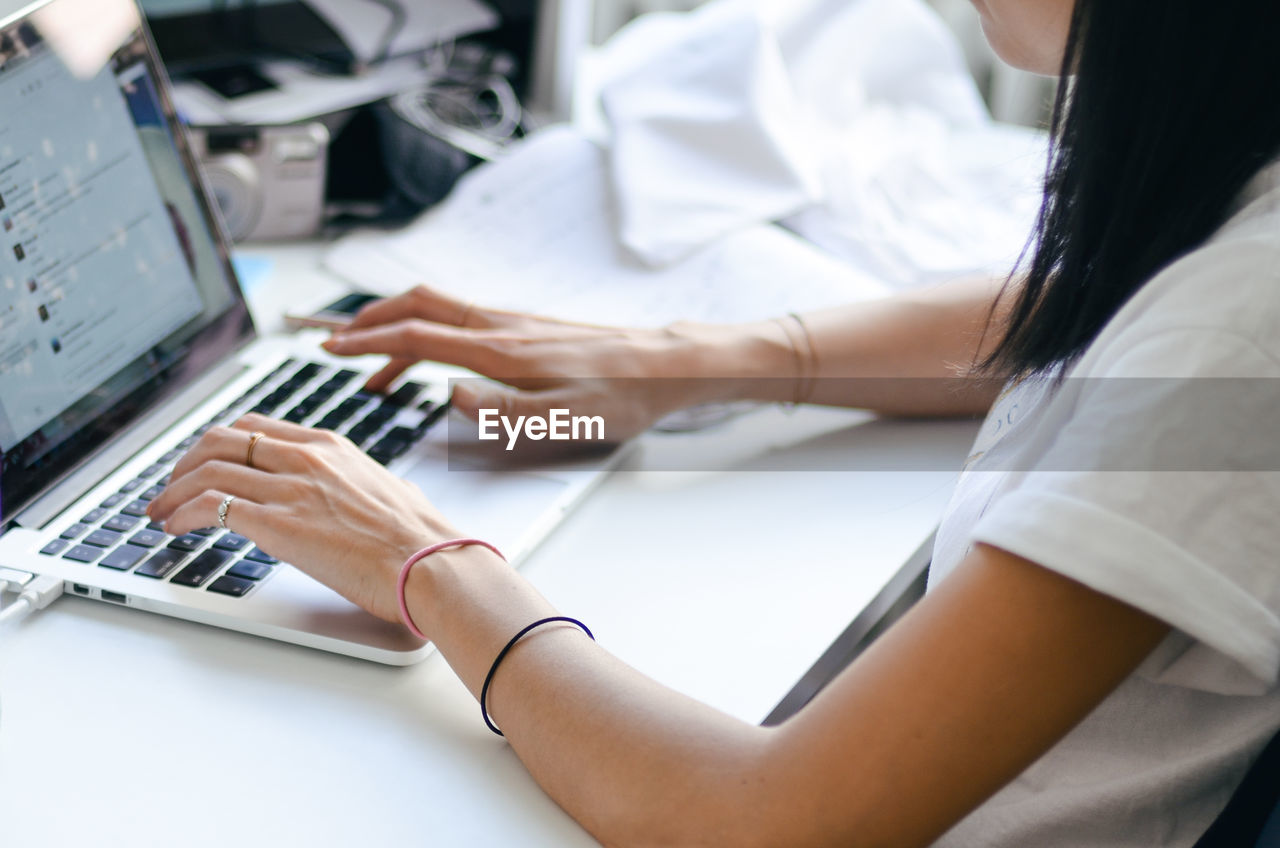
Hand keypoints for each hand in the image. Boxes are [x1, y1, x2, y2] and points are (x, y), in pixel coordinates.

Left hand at [146, 414, 474, 623]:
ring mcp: (290, 488)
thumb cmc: (420, 539)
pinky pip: (210, 505)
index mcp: (331, 447)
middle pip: (221, 439)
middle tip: (171, 487)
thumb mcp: (391, 492)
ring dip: (171, 491)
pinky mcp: (278, 523)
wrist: (430, 564)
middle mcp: (305, 458)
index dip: (218, 444)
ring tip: (159, 512)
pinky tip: (175, 528)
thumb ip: (368, 486)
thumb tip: (374, 494)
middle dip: (185, 462)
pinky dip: (181, 514)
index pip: (256, 427)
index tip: (204, 464)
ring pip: (206, 469)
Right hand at [320, 285, 731, 441]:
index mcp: (502, 351)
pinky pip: (461, 319)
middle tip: (335, 341)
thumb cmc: (622, 395)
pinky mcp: (528, 328)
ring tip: (373, 362)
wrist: (665, 365)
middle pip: (417, 305)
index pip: (416, 337)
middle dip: (369, 319)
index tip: (329, 349)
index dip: (367, 342)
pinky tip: (433, 358)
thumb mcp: (566, 419)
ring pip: (437, 309)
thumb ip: (503, 412)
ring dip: (397, 325)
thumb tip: (449, 394)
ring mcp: (514, 323)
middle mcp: (502, 326)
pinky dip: (429, 331)